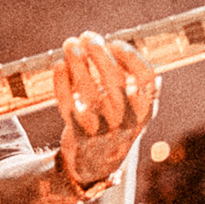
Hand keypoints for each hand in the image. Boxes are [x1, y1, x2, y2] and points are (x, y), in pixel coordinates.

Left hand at [53, 32, 158, 193]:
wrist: (94, 167)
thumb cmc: (114, 126)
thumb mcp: (134, 111)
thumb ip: (135, 86)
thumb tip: (127, 51)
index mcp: (144, 111)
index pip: (145, 78)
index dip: (130, 56)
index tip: (114, 42)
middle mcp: (127, 121)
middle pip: (114, 80)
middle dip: (99, 53)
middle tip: (87, 36)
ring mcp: (103, 130)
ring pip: (88, 90)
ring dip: (77, 62)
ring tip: (70, 44)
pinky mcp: (79, 135)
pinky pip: (68, 104)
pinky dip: (62, 83)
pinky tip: (59, 66)